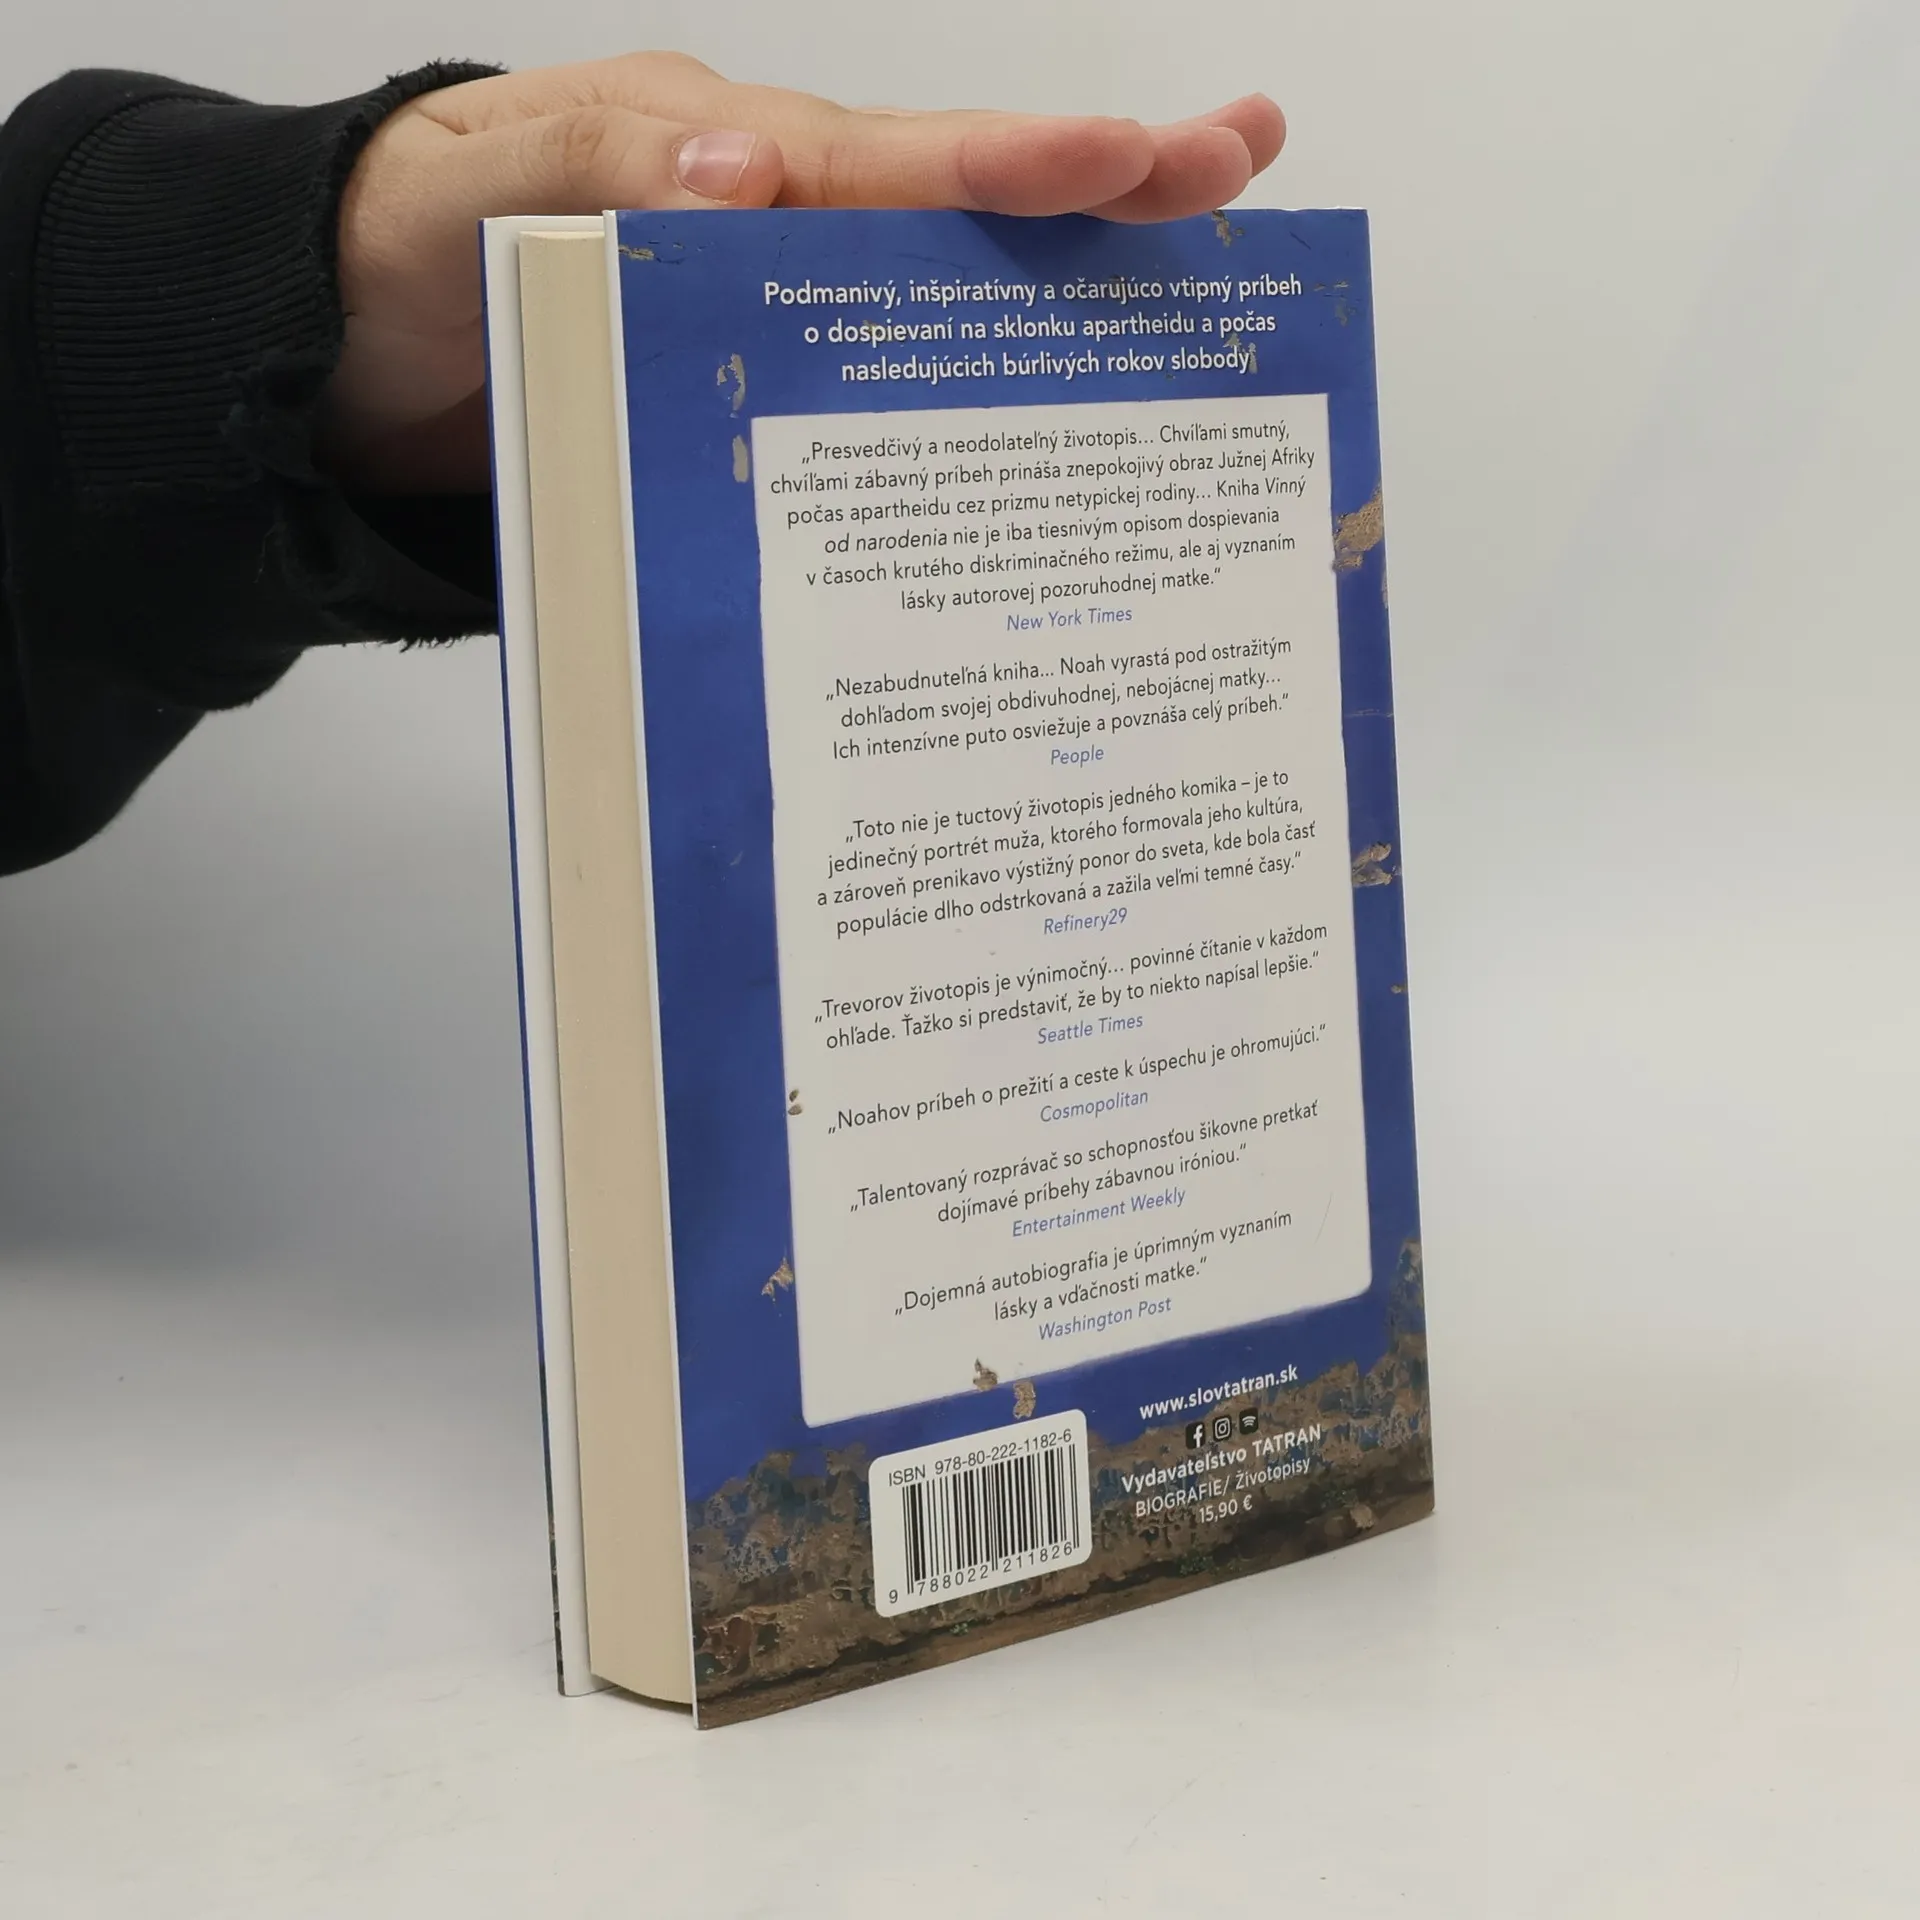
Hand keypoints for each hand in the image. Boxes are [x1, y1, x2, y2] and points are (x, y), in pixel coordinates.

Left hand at [323, 53, 1284, 490]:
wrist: (338, 370)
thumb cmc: (400, 254)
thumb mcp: (477, 186)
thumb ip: (605, 169)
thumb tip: (753, 170)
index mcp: (719, 155)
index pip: (883, 158)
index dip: (1004, 166)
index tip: (1128, 162)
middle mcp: (772, 222)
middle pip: (954, 205)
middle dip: (1101, 186)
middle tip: (1242, 164)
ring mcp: (776, 317)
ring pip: (940, 296)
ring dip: (1065, 292)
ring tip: (1198, 277)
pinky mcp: (762, 402)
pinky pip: (880, 395)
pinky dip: (975, 402)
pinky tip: (1054, 433)